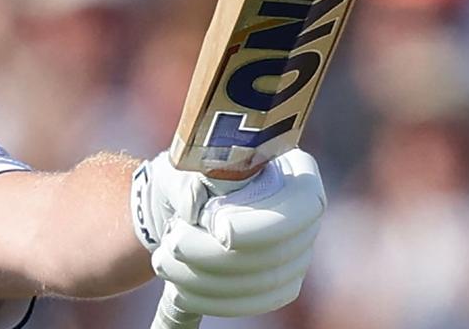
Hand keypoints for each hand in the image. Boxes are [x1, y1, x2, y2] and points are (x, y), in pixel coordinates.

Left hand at [131, 149, 325, 316]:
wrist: (176, 211)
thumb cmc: (182, 180)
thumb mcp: (178, 166)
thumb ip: (188, 179)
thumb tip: (195, 206)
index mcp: (292, 169)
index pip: (302, 203)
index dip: (262, 225)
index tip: (217, 228)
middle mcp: (305, 211)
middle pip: (277, 250)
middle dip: (215, 254)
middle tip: (172, 243)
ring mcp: (299, 250)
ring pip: (264, 281)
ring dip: (205, 278)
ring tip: (164, 261)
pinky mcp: (282, 283)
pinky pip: (255, 302)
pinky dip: (212, 299)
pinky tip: (179, 288)